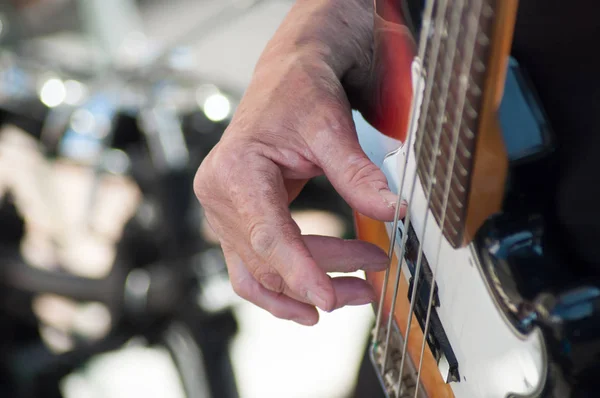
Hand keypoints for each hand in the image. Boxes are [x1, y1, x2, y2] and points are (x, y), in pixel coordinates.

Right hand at [194, 0, 406, 324]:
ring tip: (359, 290)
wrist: (287, 76)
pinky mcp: (236, 219)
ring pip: (261, 272)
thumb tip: (394, 212)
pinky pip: (255, 265)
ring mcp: (223, 211)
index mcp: (236, 170)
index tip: (331, 300)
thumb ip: (358, 174)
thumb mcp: (331, 128)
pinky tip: (321, 290)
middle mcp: (219, 195)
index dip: (300, 271)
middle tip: (373, 283)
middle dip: (322, 277)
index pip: (268, 234)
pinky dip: (288, 281)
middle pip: (269, 259)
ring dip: (306, 289)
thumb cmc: (301, 93)